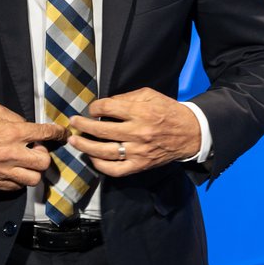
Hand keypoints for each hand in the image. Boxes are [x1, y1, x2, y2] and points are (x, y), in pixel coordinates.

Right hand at [0, 104, 64, 189]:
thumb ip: (16, 119)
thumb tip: (29, 127)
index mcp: (12, 133)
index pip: (45, 134)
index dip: (58, 133)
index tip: (62, 133)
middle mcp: (9, 154)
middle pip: (44, 162)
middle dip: (44, 155)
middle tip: (36, 149)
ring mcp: (1, 171)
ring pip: (33, 180)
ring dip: (34, 170)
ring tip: (26, 162)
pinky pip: (16, 188)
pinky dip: (19, 180)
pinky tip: (14, 170)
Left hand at [70, 88, 201, 175]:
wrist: (190, 133)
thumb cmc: (168, 111)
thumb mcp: (151, 95)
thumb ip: (127, 97)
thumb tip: (105, 105)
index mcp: (141, 111)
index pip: (108, 108)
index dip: (95, 107)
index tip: (92, 109)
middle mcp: (138, 132)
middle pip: (101, 129)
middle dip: (82, 125)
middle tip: (73, 122)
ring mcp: (138, 151)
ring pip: (103, 151)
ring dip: (84, 146)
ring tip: (74, 140)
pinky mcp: (140, 165)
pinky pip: (115, 169)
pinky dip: (100, 165)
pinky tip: (92, 158)